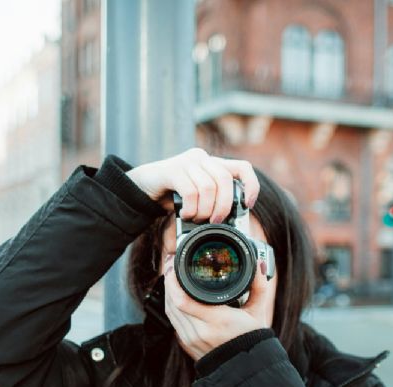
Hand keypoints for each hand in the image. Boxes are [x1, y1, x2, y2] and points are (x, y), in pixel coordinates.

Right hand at [125, 148, 260, 223]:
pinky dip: (190, 208)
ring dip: (203, 210)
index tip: (247, 205)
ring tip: (195, 218)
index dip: (251, 185)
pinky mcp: (172, 169)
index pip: (243, 167)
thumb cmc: (172, 195)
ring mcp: (187, 162)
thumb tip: (230, 221)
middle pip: (225, 180)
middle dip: (223, 206)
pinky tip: (184, 214)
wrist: (141, 186)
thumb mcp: (197, 197)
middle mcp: (202, 158)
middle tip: (215, 221)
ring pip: (208, 188)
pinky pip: (190, 192)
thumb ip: (212, 202)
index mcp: (213, 164)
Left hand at [163, 256, 273, 360]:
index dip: (174, 282)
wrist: (246, 367)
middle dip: (169, 283)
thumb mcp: (258, 311)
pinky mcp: (187, 344)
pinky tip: (174, 296)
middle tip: (172, 266)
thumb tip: (258, 263)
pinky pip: (173, 321)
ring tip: (172, 278)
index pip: (183, 300)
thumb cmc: (252, 339)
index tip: (176, 266)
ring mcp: (191, 339)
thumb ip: (258, 286)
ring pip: (170, 312)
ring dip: (168, 293)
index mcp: (218, 321)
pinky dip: (171, 306)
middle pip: (173, 303)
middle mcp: (201, 331)